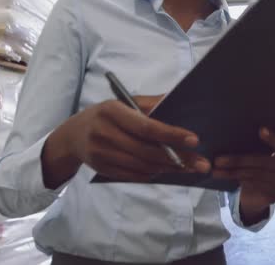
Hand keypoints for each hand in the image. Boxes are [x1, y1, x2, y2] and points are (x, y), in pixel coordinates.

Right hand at [42, 95, 210, 188]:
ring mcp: (101, 154)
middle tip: (201, 163)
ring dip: (169, 168)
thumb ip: (151, 104)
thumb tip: (178, 97)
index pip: (146, 126)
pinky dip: (153, 174)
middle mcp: (104, 133)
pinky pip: (134, 176)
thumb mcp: (124, 103)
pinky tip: (168, 170)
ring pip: (142, 166)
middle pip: (147, 151)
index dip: (171, 134)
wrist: (73, 135)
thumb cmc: (107, 115)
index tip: (194, 140)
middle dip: (178, 158)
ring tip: (190, 168)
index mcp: (112, 111)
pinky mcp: (102, 169)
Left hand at [212, 128, 274, 224]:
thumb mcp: (261, 157)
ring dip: (232, 172)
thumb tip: (236, 135)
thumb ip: (257, 148)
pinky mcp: (274, 196)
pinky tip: (225, 176)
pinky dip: (237, 180)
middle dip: (238, 160)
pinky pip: (253, 186)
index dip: (272, 138)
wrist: (260, 196)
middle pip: (262, 162)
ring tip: (216, 170)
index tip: (261, 129)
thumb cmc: (260, 170)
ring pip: (254, 175)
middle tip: (218, 159)